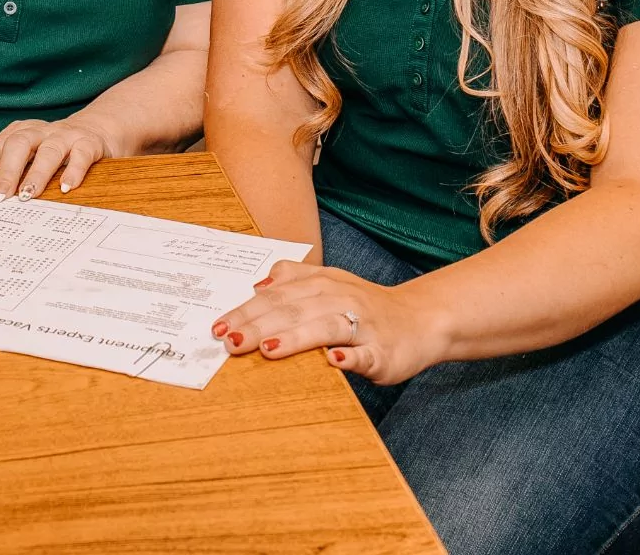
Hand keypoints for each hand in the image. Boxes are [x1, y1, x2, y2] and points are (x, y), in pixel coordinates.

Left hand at [0, 115, 119, 200]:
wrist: (98, 128)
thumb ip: (9, 171)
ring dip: (37, 173)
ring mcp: (64, 136)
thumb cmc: (54, 150)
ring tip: (27, 195)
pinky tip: (66, 187)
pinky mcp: (88, 143)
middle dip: (7, 171)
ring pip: (48, 150)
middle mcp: (39, 132)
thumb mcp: (30, 156)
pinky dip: (73, 170)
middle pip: (18, 145)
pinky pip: (81, 154)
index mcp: (19, 134)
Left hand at [212, 261, 443, 385]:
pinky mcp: (383, 351)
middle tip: (229, 341)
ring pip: (324, 327)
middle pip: (293, 310)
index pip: (276, 296)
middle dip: (258, 325)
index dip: (246, 311)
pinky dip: (349, 356)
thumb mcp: (330, 282)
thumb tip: (257, 285)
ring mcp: (362, 325)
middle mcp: (340, 299)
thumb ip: (294, 279)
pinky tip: (334, 361)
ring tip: (268, 349)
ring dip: (295, 338)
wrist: (421, 320)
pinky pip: (365, 353)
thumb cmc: (366, 306)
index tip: (218, 326)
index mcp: (322, 284)